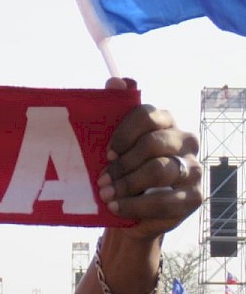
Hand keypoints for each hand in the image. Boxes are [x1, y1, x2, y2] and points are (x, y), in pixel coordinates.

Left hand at [96, 78, 202, 240]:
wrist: (133, 212)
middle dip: (122, 164)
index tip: (107, 152)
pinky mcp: (193, 197)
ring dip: (127, 184)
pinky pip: (163, 200)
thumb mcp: (115, 146)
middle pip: (153, 144)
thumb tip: (115, 81)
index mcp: (165, 122)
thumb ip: (114, 112)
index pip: (147, 115)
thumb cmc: (123, 172)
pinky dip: (135, 205)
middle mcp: (185, 141)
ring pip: (160, 170)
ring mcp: (193, 169)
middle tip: (101, 180)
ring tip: (106, 194)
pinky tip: (116, 208)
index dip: (123, 133)